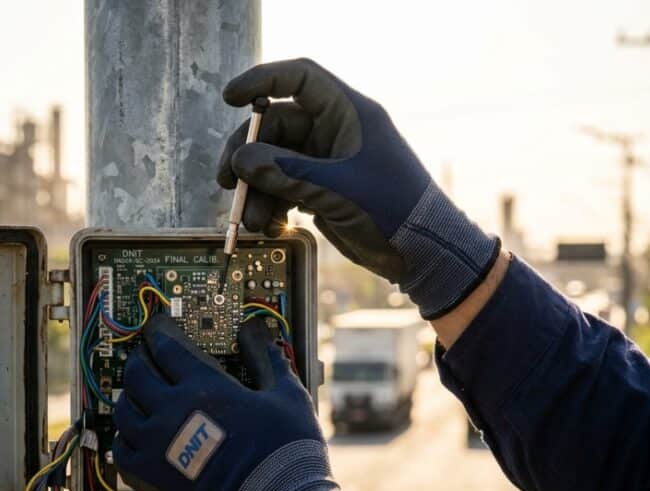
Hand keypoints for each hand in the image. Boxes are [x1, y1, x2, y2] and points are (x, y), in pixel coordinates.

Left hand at [112, 314, 344, 490]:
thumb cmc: (284, 451)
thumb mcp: (286, 394)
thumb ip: (266, 358)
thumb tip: (255, 332)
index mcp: (202, 386)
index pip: (166, 346)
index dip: (158, 331)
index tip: (157, 326)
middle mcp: (171, 411)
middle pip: (137, 374)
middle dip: (139, 359)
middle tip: (145, 356)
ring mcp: (156, 446)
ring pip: (123, 411)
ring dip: (128, 397)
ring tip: (137, 394)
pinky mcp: (152, 478)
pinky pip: (121, 453)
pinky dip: (124, 440)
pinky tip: (134, 437)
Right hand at [217, 58, 498, 318]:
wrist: (421, 252)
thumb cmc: (392, 210)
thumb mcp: (336, 189)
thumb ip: (285, 172)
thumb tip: (241, 160)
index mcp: (348, 114)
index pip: (300, 79)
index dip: (262, 81)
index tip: (230, 98)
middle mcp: (336, 131)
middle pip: (276, 127)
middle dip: (248, 154)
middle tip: (227, 181)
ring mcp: (328, 161)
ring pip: (275, 161)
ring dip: (257, 189)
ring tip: (251, 220)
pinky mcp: (323, 189)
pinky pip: (285, 186)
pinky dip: (272, 204)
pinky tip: (268, 226)